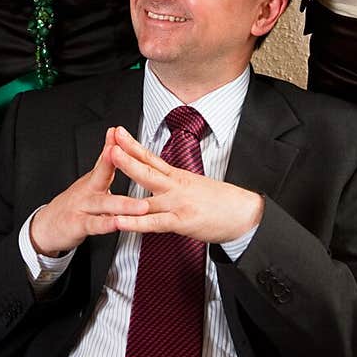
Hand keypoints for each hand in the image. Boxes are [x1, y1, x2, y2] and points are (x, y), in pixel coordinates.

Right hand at [29, 128, 148, 255]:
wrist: (46, 226)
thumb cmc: (73, 205)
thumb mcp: (88, 183)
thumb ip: (103, 166)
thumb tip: (114, 145)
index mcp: (93, 180)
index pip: (103, 159)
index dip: (111, 146)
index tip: (118, 132)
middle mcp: (87, 190)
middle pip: (102, 175)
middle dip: (117, 166)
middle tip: (133, 160)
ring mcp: (82, 207)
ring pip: (104, 203)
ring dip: (124, 204)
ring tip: (142, 206)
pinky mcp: (78, 225)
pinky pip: (94, 224)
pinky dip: (107, 224)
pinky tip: (118, 224)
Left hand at [108, 125, 263, 242]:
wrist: (246, 215)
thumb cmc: (224, 203)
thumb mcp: (197, 187)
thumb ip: (176, 186)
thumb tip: (163, 183)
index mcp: (179, 177)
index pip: (151, 158)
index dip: (133, 146)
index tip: (117, 133)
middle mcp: (176, 187)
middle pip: (146, 168)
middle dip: (126, 156)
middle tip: (110, 143)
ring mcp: (178, 203)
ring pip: (147, 192)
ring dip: (126, 181)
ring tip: (110, 170)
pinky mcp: (182, 222)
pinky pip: (155, 222)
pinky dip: (136, 223)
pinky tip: (120, 221)